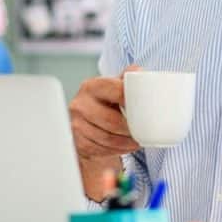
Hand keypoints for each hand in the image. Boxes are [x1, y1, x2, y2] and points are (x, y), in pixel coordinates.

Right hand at [69, 67, 141, 199]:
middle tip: (143, 131)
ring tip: (137, 141)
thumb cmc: (105, 103)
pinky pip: (101, 149)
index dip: (131, 100)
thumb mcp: (114, 86)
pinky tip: (125, 146)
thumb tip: (139, 72)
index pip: (115, 91)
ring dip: (126, 142)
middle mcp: (80, 104)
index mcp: (91, 86)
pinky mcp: (78, 142)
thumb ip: (127, 77)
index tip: (144, 107)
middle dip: (130, 129)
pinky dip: (117, 150)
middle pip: (111, 121)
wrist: (87, 122)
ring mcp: (76, 124)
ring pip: (107, 138)